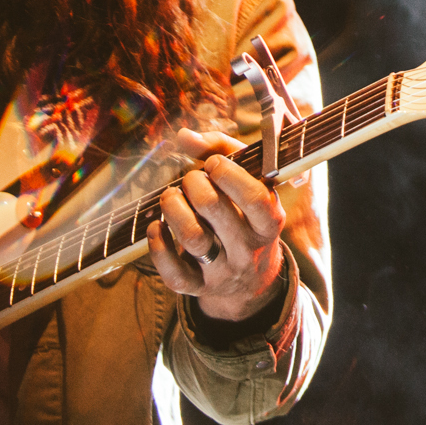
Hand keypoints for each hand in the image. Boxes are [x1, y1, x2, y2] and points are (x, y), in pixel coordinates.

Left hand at [147, 127, 287, 325]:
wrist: (251, 279)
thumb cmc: (245, 215)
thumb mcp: (248, 181)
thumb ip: (221, 150)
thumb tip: (184, 136)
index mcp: (268, 222)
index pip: (256, 198)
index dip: (230, 174)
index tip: (213, 163)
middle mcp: (247, 249)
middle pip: (215, 210)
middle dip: (195, 183)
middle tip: (190, 179)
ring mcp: (223, 272)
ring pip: (192, 238)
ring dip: (173, 208)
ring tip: (171, 197)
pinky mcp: (198, 288)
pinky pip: (173, 273)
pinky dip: (158, 245)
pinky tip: (156, 227)